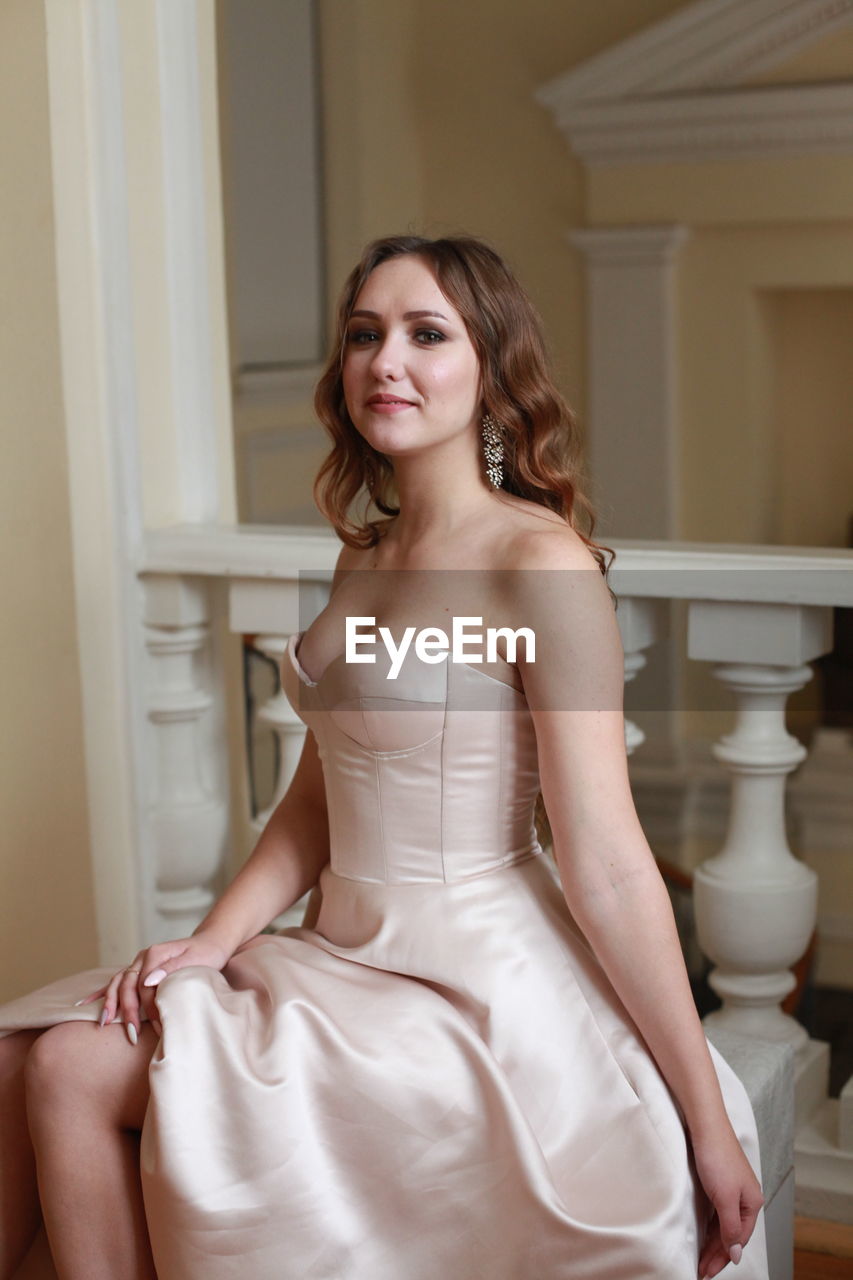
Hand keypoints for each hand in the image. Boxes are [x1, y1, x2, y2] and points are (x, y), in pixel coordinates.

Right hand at [76, 932, 230, 1045]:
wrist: (209, 944)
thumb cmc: (206, 955)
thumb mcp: (196, 960)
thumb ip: (172, 968)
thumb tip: (147, 981)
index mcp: (155, 953)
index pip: (144, 983)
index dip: (148, 1005)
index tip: (157, 1024)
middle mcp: (143, 957)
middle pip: (126, 984)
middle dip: (126, 1010)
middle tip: (131, 1034)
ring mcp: (138, 964)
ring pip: (117, 983)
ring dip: (110, 1004)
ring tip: (103, 1023)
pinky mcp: (137, 971)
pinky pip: (115, 982)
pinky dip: (100, 994)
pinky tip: (83, 1004)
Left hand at [692, 1121, 763, 1278]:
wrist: (705, 1124)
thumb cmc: (716, 1155)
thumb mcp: (724, 1197)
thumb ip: (730, 1227)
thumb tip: (735, 1252)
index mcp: (751, 1203)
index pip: (738, 1240)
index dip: (723, 1257)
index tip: (707, 1270)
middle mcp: (744, 1197)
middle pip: (732, 1233)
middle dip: (717, 1253)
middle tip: (701, 1269)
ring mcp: (732, 1189)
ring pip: (724, 1223)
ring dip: (713, 1242)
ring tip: (701, 1257)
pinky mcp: (719, 1181)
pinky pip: (717, 1212)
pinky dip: (710, 1226)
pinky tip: (703, 1233)